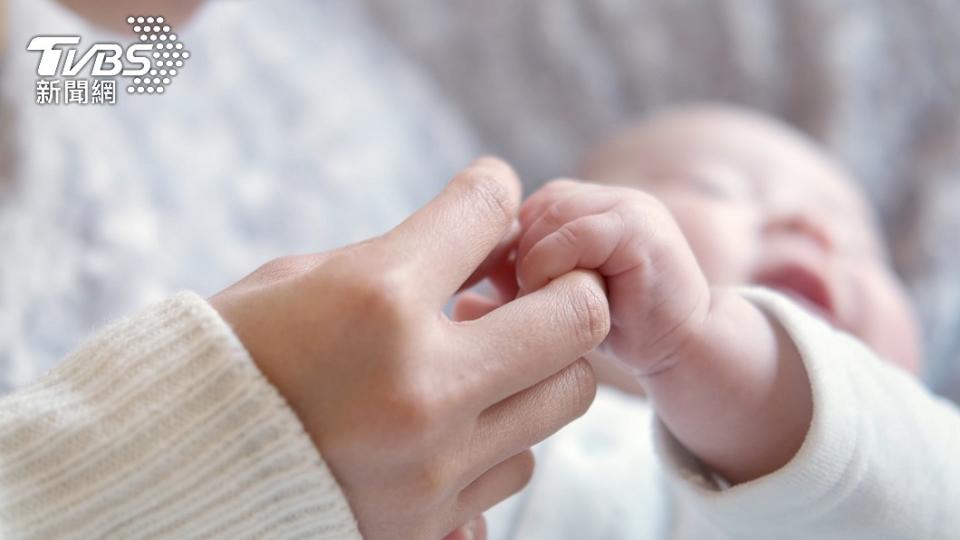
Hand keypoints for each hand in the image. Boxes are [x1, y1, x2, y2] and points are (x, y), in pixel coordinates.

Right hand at [211, 159, 609, 538]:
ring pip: (567, 397)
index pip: (487, 213)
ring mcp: (435, 467)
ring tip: (489, 361)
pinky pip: (519, 465)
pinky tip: (456, 422)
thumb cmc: (229, 360)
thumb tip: (487, 251)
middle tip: (532, 288)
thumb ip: (402, 259)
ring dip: (538, 367)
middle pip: (578, 317)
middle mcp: (421, 387)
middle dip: (566, 287)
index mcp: (375, 302)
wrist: (172, 473)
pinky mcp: (431, 524)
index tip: (489, 199)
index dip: (493, 192)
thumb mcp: (302, 279)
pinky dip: (501, 435)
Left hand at [515, 179, 810, 482]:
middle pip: (524, 212)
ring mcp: (623, 205)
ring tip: (553, 305)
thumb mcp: (546, 307)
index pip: (510, 209)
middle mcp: (598, 195)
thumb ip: (506, 294)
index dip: (500, 253)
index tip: (507, 293)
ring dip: (536, 268)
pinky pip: (575, 235)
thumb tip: (458, 303)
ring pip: (545, 219)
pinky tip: (574, 300)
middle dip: (516, 260)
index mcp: (572, 204)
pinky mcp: (640, 228)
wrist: (678, 345)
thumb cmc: (610, 328)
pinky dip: (558, 269)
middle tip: (531, 303)